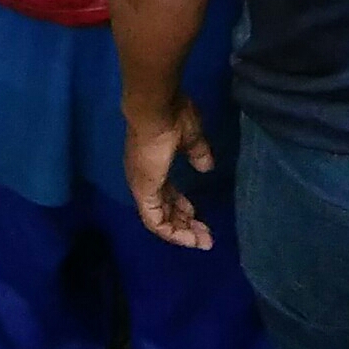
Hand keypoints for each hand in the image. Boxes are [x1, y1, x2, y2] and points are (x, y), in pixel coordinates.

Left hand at [122, 99, 215, 246]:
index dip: (182, 208)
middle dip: (185, 225)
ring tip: (202, 241)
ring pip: (159, 219)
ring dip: (181, 232)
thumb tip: (206, 166)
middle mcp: (143, 178)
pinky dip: (172, 232)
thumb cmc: (171, 115)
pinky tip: (188, 238)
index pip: (166, 194)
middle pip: (163, 210)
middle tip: (206, 236)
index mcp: (152, 164)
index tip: (199, 217)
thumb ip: (197, 152)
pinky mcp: (143, 192)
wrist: (155, 107)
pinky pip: (155, 220)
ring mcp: (141, 185)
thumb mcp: (190, 136)